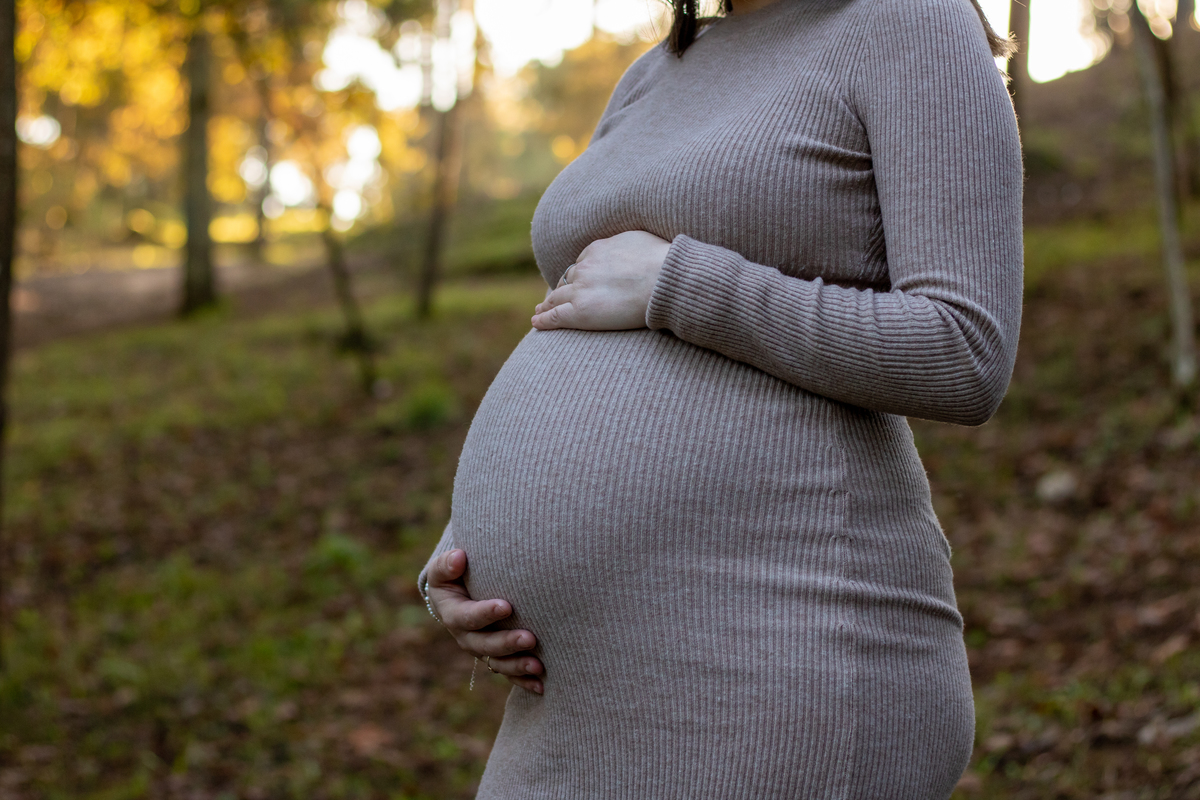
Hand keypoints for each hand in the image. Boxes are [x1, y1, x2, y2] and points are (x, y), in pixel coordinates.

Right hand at [425, 549, 544, 694]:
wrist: (459, 596)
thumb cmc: (454, 576)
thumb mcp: (444, 569)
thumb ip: (447, 564)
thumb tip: (459, 557)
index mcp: (452, 614)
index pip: (467, 616)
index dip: (485, 613)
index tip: (507, 606)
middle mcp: (466, 637)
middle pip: (484, 645)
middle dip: (507, 643)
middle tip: (530, 638)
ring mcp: (482, 650)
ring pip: (498, 663)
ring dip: (518, 666)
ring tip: (539, 666)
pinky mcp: (497, 658)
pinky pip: (509, 673)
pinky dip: (524, 681)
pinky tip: (542, 685)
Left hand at [531, 231, 671, 330]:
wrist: (664, 279)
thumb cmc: (662, 261)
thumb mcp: (641, 240)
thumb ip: (628, 245)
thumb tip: (632, 248)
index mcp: (596, 250)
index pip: (582, 264)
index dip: (580, 275)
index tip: (579, 281)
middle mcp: (584, 268)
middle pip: (567, 280)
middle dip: (560, 288)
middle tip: (552, 297)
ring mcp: (580, 290)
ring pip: (557, 298)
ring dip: (547, 304)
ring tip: (541, 310)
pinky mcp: (581, 312)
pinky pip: (555, 316)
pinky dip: (543, 319)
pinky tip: (536, 322)